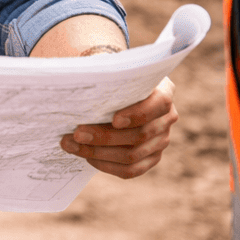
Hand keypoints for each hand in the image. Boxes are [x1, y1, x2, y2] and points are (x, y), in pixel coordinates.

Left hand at [60, 76, 176, 179]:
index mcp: (163, 91)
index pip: (160, 103)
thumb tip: (84, 76)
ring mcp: (161, 140)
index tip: (114, 119)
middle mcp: (167, 117)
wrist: (116, 95)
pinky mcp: (151, 158)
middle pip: (140, 134)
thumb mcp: (113, 69)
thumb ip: (107, 73)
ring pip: (132, 155)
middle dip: (104, 136)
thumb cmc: (113, 78)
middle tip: (76, 133)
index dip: (137, 113)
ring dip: (98, 153)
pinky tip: (87, 157)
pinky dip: (106, 165)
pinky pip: (131, 170)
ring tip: (72, 145)